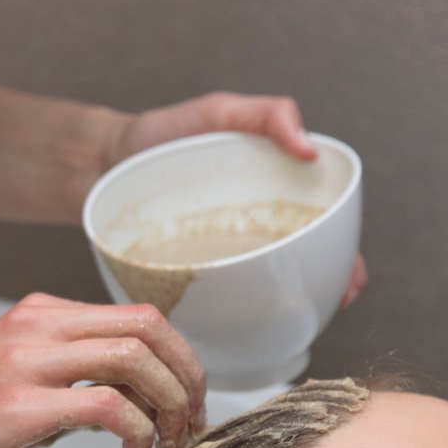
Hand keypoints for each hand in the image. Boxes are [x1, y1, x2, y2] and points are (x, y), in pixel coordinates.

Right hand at [0, 294, 206, 447]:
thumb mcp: (19, 376)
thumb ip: (73, 374)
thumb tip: (136, 399)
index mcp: (41, 313)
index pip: (139, 316)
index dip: (179, 358)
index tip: (188, 401)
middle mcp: (38, 325)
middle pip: (149, 328)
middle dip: (187, 377)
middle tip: (190, 423)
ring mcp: (27, 362)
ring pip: (135, 358)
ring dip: (168, 405)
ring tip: (166, 443)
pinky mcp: (18, 405)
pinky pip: (106, 405)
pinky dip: (137, 432)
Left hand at [111, 92, 368, 307]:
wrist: (98, 165)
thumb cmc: (162, 134)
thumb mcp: (217, 113)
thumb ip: (266, 116)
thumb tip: (310, 150)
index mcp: (271, 200)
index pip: (322, 234)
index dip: (344, 261)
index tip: (349, 283)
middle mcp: (252, 234)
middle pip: (303, 271)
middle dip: (324, 292)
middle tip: (328, 307)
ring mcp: (223, 260)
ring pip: (268, 294)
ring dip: (287, 312)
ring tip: (295, 325)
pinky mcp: (191, 281)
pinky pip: (222, 307)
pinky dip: (239, 321)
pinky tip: (244, 334)